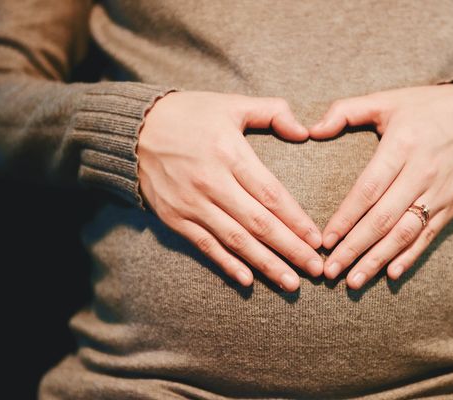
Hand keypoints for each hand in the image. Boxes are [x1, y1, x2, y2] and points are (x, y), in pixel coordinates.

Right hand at [137, 91, 323, 291]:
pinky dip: (227, 264)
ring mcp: (191, 204)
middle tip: (316, 270)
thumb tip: (304, 131)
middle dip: (291, 249)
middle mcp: (211, 182)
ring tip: (291, 283)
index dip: (296, 220)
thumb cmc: (190, 114)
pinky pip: (205, 246)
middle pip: (258, 223)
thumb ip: (272, 112)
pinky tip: (248, 281)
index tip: (317, 240)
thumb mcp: (232, 104)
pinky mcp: (174, 218)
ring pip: (236, 240)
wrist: (135, 129)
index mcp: (229, 153)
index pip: (271, 194)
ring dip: (266, 264)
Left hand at [308, 84, 452, 288]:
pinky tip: (391, 274)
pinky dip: (410, 257)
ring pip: (405, 233)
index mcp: (402, 146)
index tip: (325, 240)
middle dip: (354, 248)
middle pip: (383, 219)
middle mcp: (421, 173)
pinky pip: (429, 235)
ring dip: (378, 260)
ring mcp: (439, 192)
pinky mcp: (452, 205)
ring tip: (354, 281)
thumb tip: (311, 130)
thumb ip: (346, 111)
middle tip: (331, 271)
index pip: (368, 189)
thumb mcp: (386, 99)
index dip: (345, 217)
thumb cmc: (425, 107)